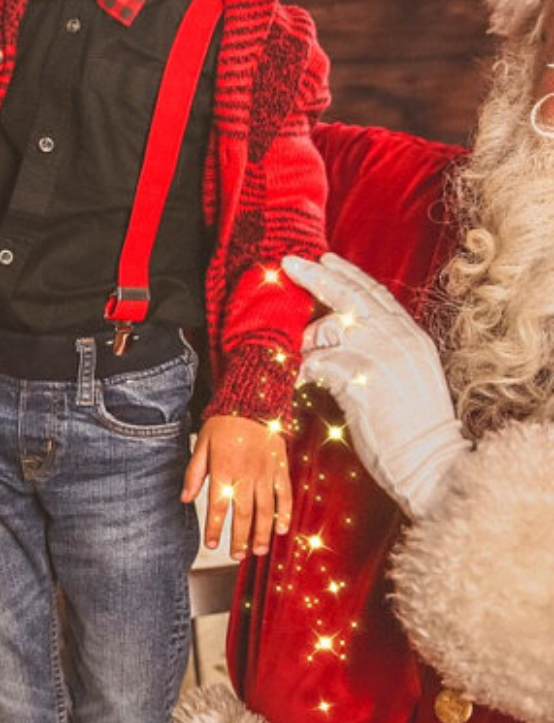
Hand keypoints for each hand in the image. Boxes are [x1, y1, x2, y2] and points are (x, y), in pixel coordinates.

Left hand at [181, 414, 290, 558]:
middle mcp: (245, 475)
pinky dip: (284, 513)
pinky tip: (281, 529)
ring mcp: (265, 473)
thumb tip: (184, 498)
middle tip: (236, 557)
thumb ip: (194, 473)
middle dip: (239, 538)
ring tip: (257, 551)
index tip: (210, 544)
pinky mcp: (280, 468)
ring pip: (265, 509)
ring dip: (261, 532)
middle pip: (243, 514)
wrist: (251, 403)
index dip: (213, 528)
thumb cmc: (223, 424)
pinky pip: (284, 494)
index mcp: (223, 470)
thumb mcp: (201, 445)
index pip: (217, 506)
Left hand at [282, 252, 467, 517]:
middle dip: (316, 276)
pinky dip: (303, 371)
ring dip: (306, 344)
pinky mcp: (359, 377)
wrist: (432, 463)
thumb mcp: (408, 375)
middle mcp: (398, 338)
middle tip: (289, 261)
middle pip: (349, 295)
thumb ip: (383, 348)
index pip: (376, 294)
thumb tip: (342, 332)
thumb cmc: (414, 429)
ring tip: (307, 365)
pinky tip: (304, 383)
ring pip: (326, 328)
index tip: (325, 259)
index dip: (348, 274)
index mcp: (412, 336)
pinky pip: (315, 362)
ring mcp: (380, 355)